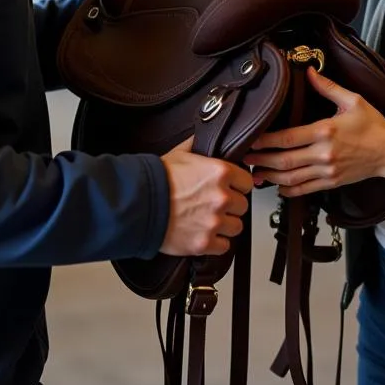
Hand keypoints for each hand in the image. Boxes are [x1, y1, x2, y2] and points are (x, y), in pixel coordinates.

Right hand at [159, 138, 252, 256]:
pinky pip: (224, 247)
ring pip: (236, 227)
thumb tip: (205, 136)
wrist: (138, 204)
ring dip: (225, 225)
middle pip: (242, 205)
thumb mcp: (180, 153)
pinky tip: (205, 234)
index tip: (230, 188)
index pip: (246, 181)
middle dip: (230, 205)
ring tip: (210, 220)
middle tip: (214, 204)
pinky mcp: (204, 243)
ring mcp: (214, 222)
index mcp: (220, 173)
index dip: (237, 185)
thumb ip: (199, 145)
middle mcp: (221, 197)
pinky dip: (216, 243)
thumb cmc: (156, 179)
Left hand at [243, 68, 384, 197]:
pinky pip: (305, 190)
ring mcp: (328, 171)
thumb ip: (328, 87)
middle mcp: (324, 154)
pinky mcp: (332, 182)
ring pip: (292, 178)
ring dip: (270, 177)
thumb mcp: (353, 100)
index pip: (287, 138)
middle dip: (261, 160)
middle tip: (245, 157)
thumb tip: (309, 72)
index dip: (265, 141)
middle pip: (284, 161)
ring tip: (255, 173)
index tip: (251, 139)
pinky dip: (289, 190)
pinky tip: (278, 187)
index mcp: (325, 131)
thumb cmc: (374, 125)